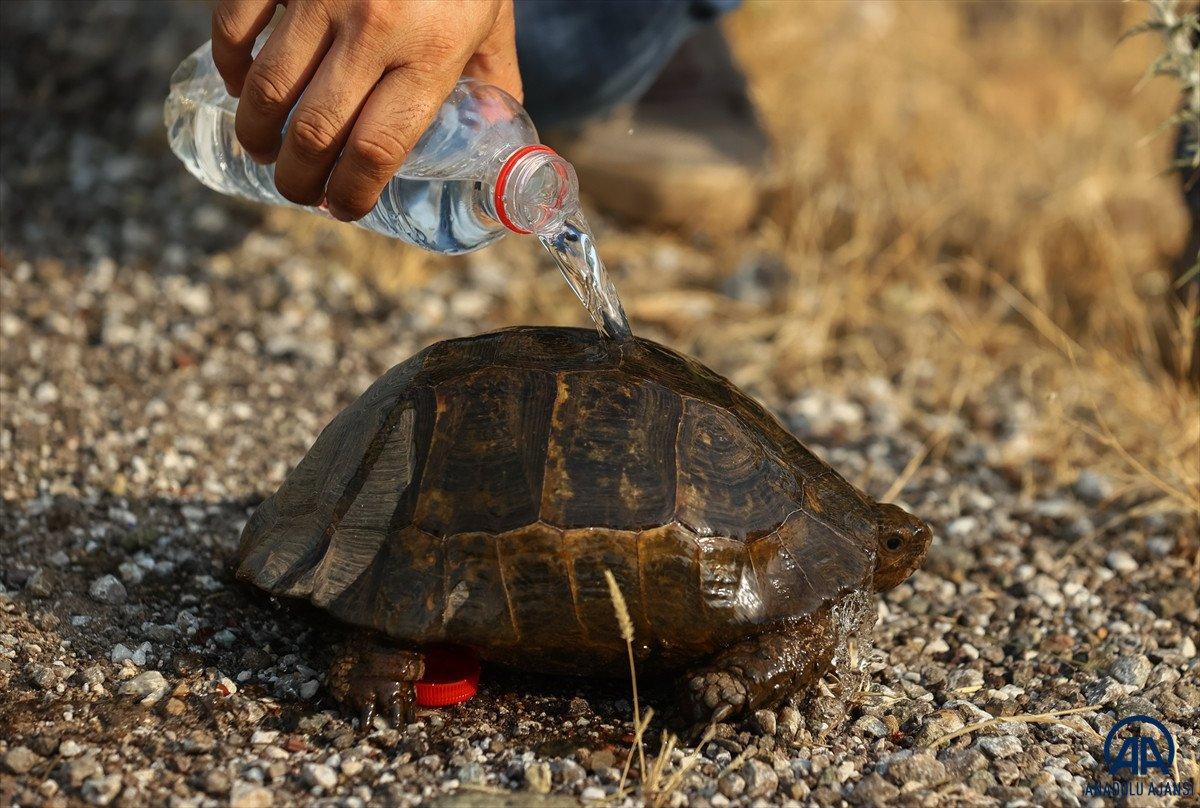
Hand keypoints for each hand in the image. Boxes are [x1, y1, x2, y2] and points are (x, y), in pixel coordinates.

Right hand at [211, 0, 520, 220]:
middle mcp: (376, 29)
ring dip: (257, 135)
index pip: (378, 150)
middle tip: (297, 190)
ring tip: (264, 150)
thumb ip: (492, 81)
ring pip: (266, 90)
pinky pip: (234, 27)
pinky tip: (240, 87)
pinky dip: (229, 67)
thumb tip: (493, 144)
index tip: (341, 208)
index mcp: (433, 52)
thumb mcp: (491, 20)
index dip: (351, 194)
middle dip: (297, 179)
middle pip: (316, 133)